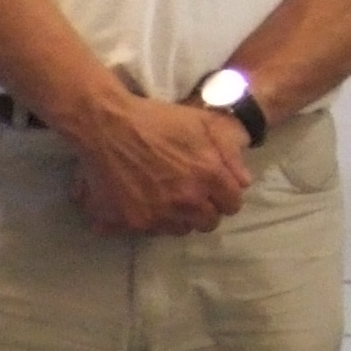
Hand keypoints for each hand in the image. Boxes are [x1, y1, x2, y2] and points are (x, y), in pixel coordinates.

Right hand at [70, 95, 250, 234]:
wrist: (107, 125)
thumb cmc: (155, 118)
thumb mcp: (201, 122)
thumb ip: (229, 152)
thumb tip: (244, 181)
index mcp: (209, 175)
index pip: (232, 204)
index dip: (224, 197)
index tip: (213, 191)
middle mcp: (188, 200)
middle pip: (208, 222)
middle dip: (203, 210)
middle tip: (189, 196)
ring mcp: (161, 214)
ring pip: (180, 230)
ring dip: (177, 217)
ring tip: (165, 200)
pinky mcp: (134, 222)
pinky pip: (151, 232)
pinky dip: (150, 220)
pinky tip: (143, 202)